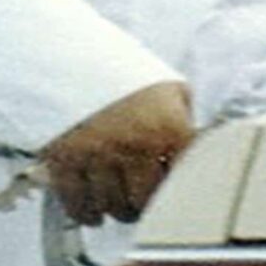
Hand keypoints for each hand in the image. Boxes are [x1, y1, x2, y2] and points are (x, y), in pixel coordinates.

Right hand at [41, 81, 194, 225]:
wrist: (77, 54)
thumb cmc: (127, 76)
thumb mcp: (172, 91)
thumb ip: (186, 125)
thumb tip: (199, 152)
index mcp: (168, 130)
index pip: (181, 184)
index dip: (174, 194)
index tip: (169, 194)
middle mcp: (135, 146)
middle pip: (142, 203)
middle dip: (140, 206)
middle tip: (138, 200)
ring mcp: (99, 154)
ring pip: (109, 206)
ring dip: (113, 208)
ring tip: (115, 202)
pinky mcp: (65, 158)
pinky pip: (77, 202)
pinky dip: (84, 211)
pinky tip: (91, 207)